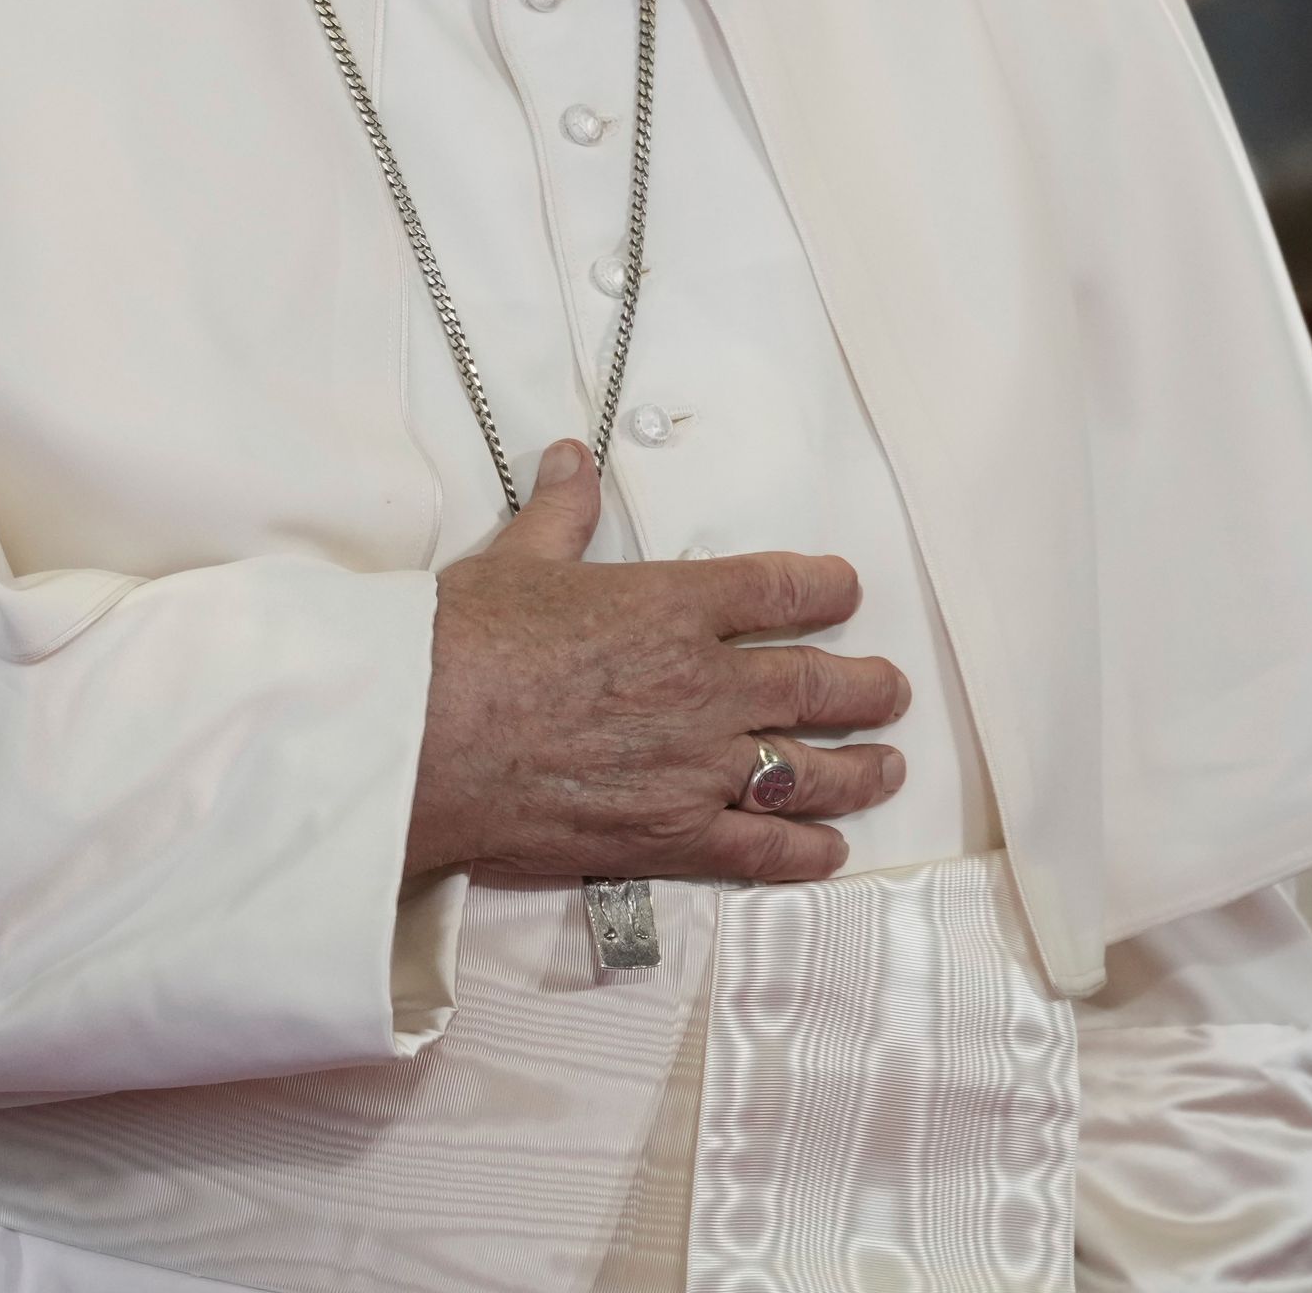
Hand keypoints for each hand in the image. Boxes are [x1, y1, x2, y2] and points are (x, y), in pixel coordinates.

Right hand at [406, 440, 909, 882]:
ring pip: (809, 770)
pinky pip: (762, 849)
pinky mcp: (671, 836)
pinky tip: (829, 850)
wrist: (422, 739)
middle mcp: (704, 686)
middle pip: (816, 685)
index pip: (778, 590)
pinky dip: (804, 851)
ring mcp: (697, 766)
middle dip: (865, 687)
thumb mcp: (516, 561)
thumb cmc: (461, 644)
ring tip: (886, 768)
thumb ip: (561, 514)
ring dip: (858, 769)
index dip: (825, 588)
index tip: (846, 591)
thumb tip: (570, 459)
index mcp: (672, 607)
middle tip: (889, 690)